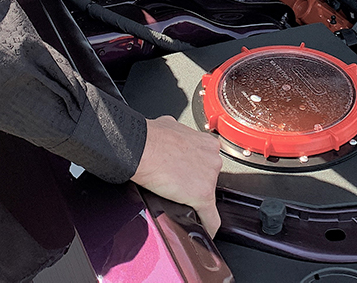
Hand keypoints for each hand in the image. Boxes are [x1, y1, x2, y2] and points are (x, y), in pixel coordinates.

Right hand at [132, 116, 222, 235]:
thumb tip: (172, 136)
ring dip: (194, 198)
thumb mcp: (170, 126)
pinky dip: (208, 226)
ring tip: (176, 197)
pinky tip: (205, 230)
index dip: (196, 168)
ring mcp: (210, 178)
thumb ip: (180, 135)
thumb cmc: (151, 138)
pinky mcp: (203, 196)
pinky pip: (211, 218)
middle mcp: (213, 159)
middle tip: (177, 182)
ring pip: (206, 195)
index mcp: (207, 143)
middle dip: (195, 181)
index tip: (189, 173)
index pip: (207, 161)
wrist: (143, 149)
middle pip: (209, 177)